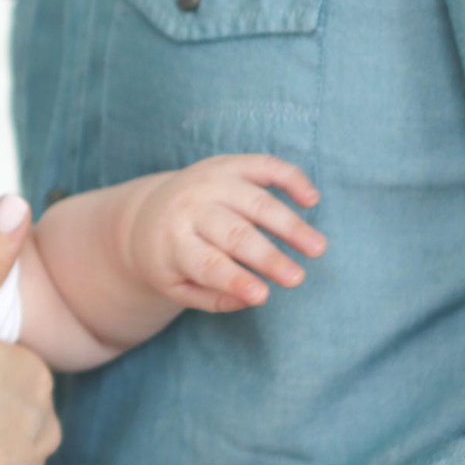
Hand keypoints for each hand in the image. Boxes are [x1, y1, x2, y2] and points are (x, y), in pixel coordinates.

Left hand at [115, 154, 324, 311]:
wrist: (147, 213)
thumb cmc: (170, 259)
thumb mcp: (176, 286)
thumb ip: (211, 298)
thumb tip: (250, 300)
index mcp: (173, 241)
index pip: (207, 263)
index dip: (235, 280)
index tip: (263, 297)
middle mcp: (191, 207)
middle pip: (235, 234)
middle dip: (268, 257)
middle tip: (298, 279)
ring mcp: (211, 182)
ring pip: (257, 202)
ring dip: (291, 225)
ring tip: (318, 248)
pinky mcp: (229, 164)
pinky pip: (265, 166)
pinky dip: (292, 179)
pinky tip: (312, 200)